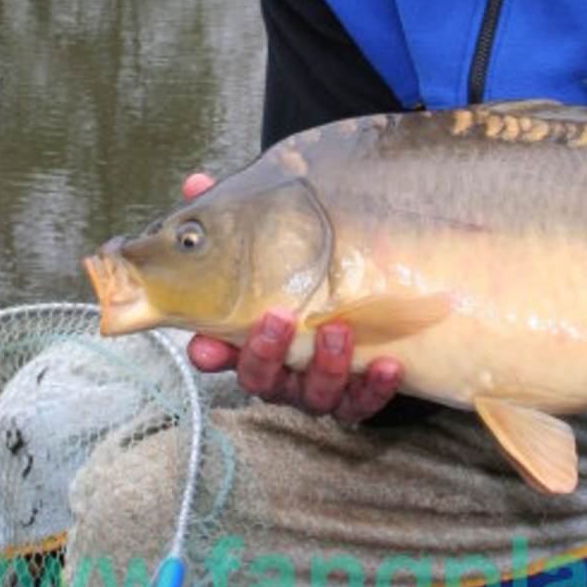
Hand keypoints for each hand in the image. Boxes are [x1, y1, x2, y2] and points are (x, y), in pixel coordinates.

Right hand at [177, 172, 403, 422]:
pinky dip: (374, 388)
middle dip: (267, 352)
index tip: (205, 345)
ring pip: (313, 394)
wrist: (365, 297)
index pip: (217, 352)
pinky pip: (362, 402)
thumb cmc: (303, 274)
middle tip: (280, 317)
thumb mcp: (269, 246)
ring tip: (338, 330)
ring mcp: (316, 387)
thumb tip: (197, 184)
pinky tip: (389, 364)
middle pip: (262, 378)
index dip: (210, 352)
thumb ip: (233, 221)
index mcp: (249, 340)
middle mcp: (279, 370)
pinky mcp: (356, 395)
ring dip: (325, 366)